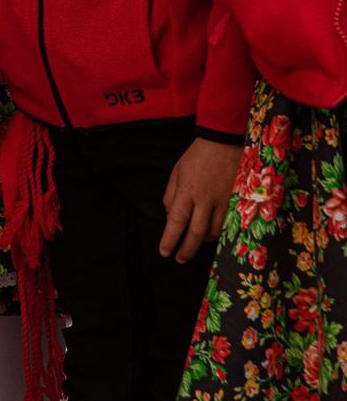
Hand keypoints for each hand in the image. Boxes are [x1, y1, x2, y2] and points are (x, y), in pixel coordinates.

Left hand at [159, 137, 240, 262]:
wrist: (224, 141)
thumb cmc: (197, 156)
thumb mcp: (177, 172)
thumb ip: (171, 195)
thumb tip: (169, 215)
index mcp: (186, 191)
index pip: (176, 221)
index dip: (170, 239)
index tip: (165, 252)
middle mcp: (204, 199)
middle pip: (195, 232)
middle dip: (187, 249)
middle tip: (180, 259)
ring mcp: (222, 201)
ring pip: (213, 231)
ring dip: (202, 241)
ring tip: (194, 244)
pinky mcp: (235, 200)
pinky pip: (227, 224)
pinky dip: (218, 232)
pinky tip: (212, 234)